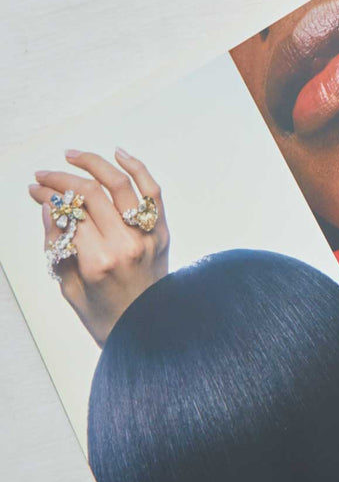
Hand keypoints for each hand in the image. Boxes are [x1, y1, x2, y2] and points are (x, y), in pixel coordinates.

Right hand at [29, 149, 169, 345]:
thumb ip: (57, 244)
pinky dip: (137, 169)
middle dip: (62, 178)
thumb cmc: (103, 314)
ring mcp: (147, 236)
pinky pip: (153, 192)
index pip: (69, 213)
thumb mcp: (69, 285)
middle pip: (91, 194)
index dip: (48, 195)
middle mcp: (125, 244)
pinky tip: (119, 154)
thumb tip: (48, 205)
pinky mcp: (162, 233)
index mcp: (97, 261)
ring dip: (95, 164)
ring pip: (121, 184)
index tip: (34, 188)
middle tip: (43, 174)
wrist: (148, 328)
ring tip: (73, 156)